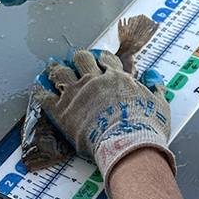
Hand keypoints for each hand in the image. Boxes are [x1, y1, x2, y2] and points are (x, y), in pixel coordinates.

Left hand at [35, 47, 173, 186]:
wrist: (129, 144)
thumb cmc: (146, 127)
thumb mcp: (159, 104)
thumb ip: (156, 88)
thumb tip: (154, 77)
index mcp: (117, 77)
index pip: (107, 60)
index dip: (102, 58)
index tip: (99, 57)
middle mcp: (94, 81)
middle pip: (82, 59)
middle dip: (78, 56)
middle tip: (74, 55)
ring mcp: (76, 95)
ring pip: (61, 73)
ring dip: (56, 67)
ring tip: (52, 64)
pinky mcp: (62, 112)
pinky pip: (46, 97)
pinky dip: (41, 90)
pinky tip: (38, 85)